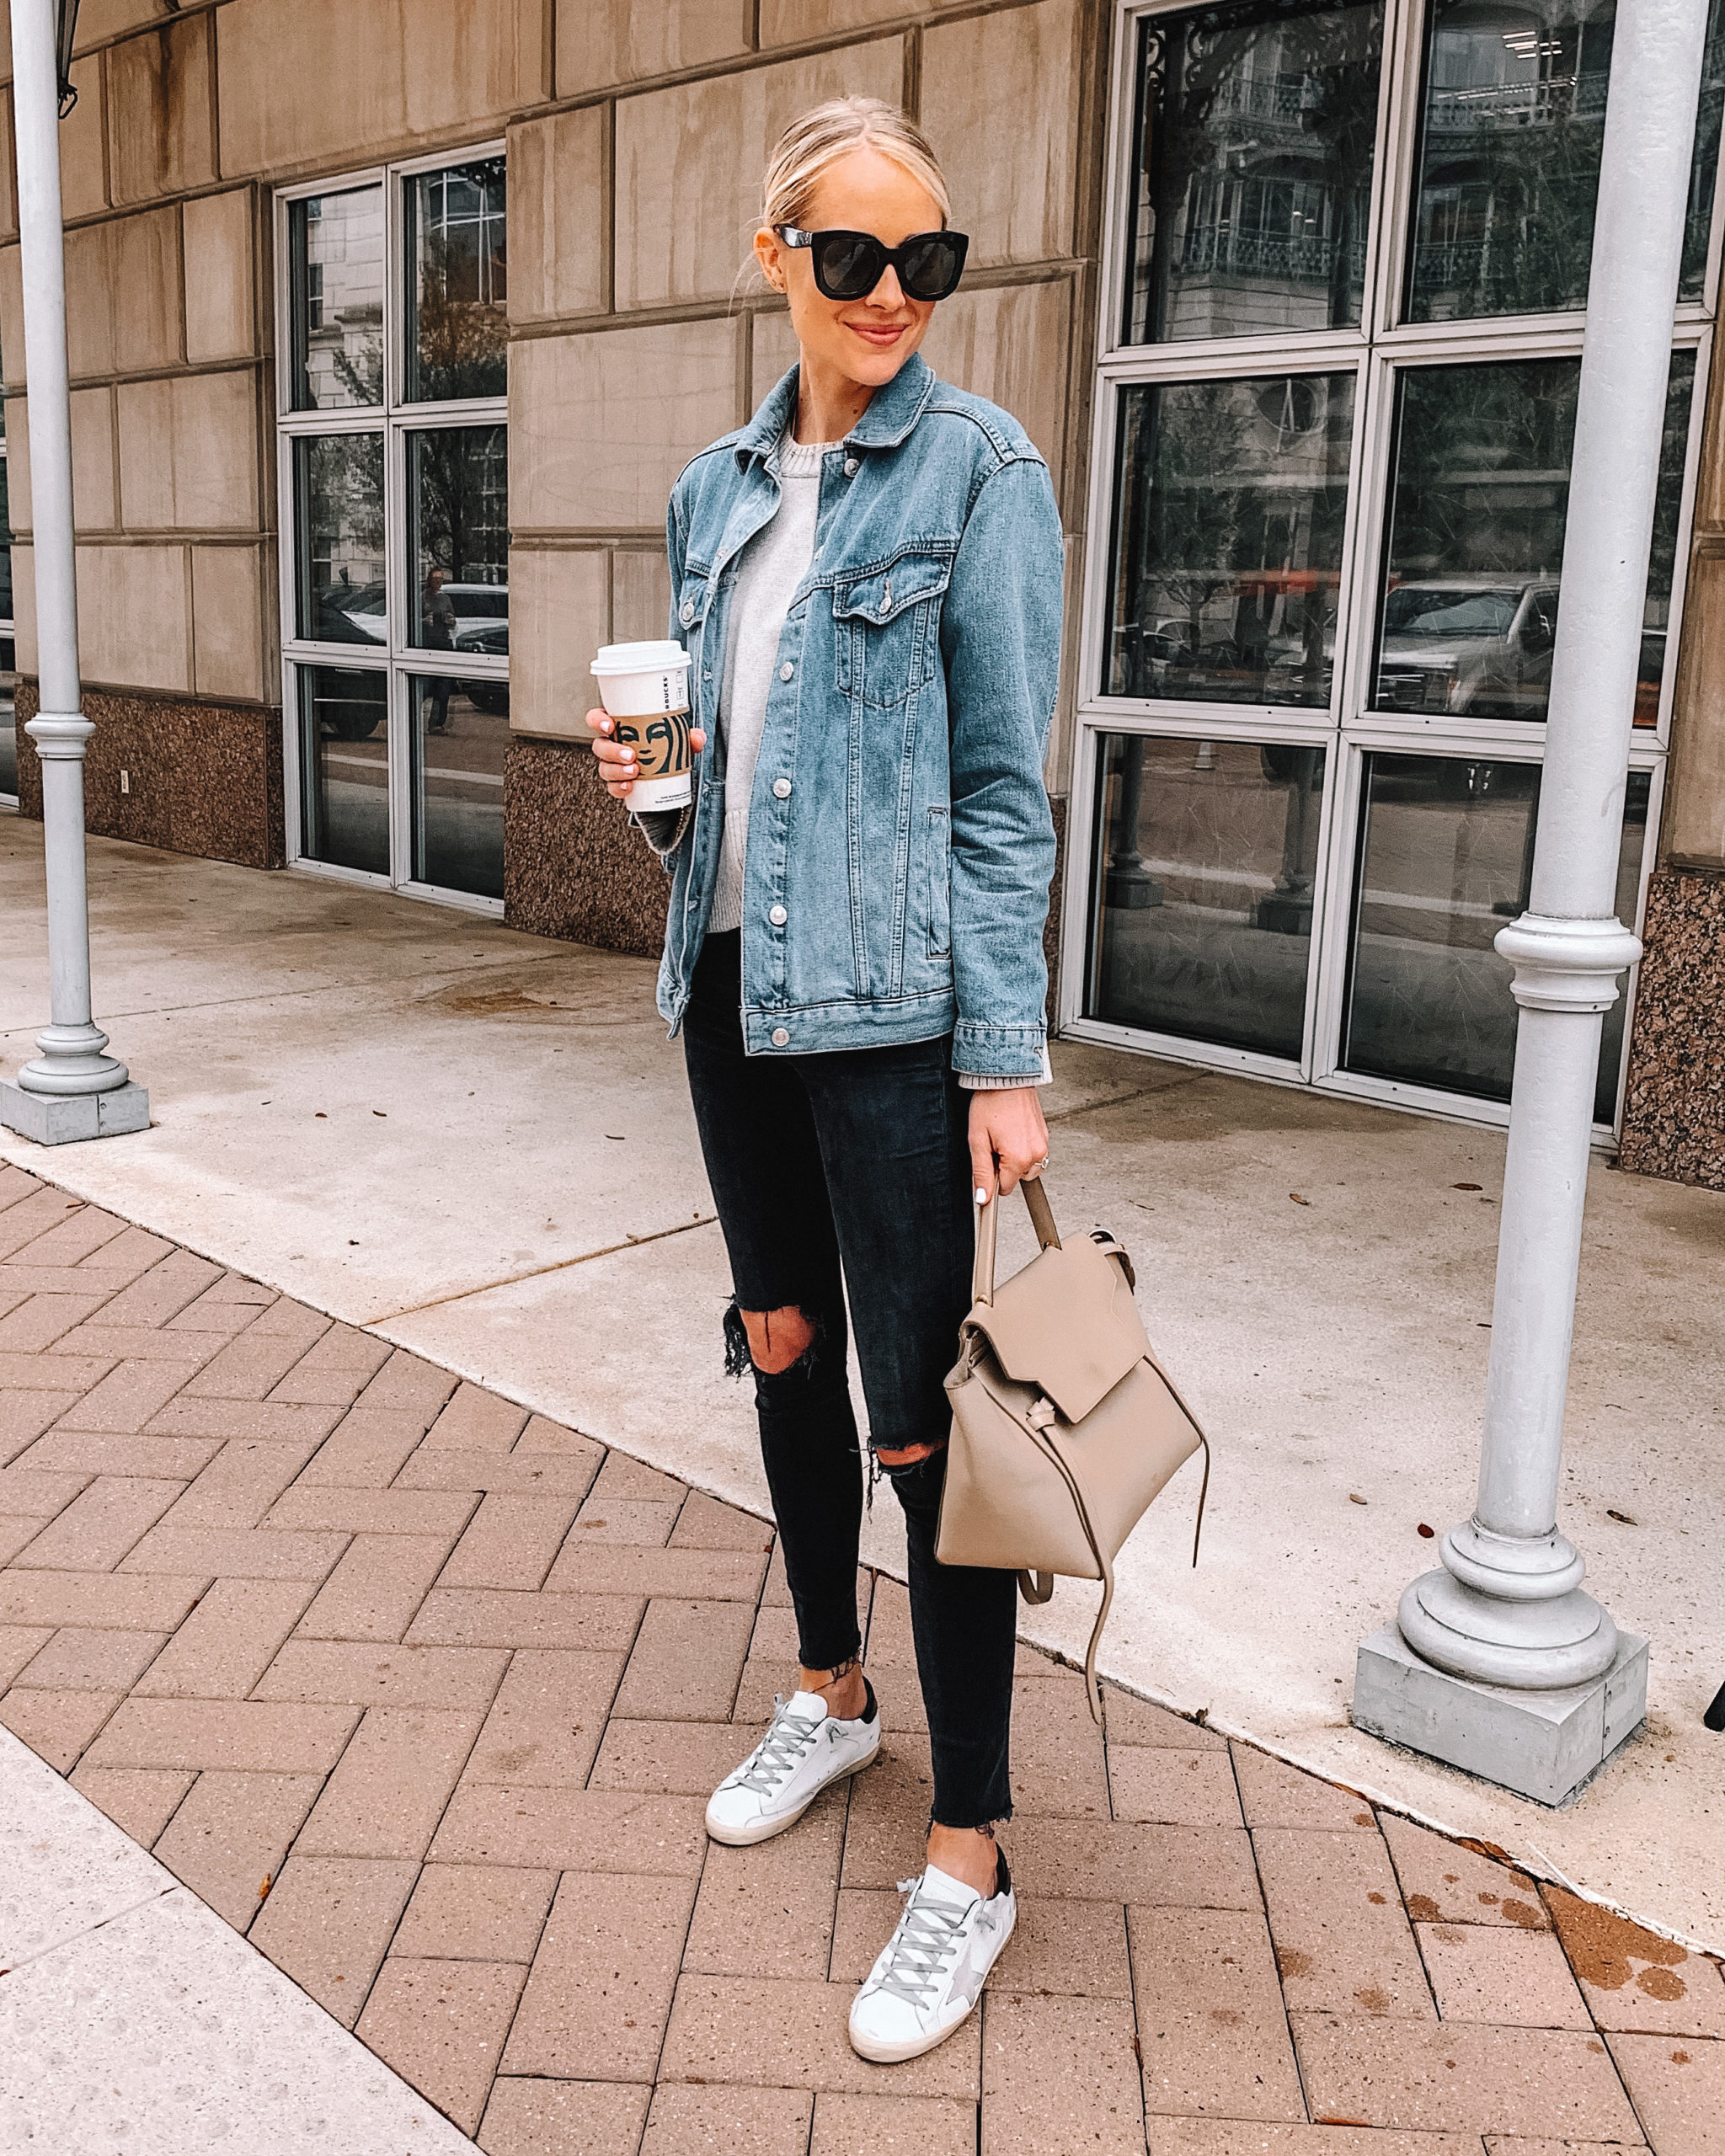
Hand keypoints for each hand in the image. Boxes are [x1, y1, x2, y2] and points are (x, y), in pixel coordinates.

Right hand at [587, 709, 705, 801]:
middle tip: (631, 755)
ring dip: (616, 770)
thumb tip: (697, 738)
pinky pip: (612, 787)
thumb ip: (688, 736)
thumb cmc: (664, 745)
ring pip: (604, 767)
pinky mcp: (618, 782)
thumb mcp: (677, 738)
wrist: (667, 774)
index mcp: (619, 726)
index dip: (597, 721)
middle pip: (599, 745)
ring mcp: (612, 765)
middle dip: (612, 751)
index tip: (609, 725)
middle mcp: (611, 744)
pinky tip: (629, 787)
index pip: (597, 719)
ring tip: (634, 772)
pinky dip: (618, 788)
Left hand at [967, 1086, 1048, 1201]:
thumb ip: (981, 1172)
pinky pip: (1032, 1153)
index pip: (1004, 1189)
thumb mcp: (978, 1140)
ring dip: (1013, 1159)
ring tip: (1002, 1137)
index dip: (990, 1177)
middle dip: (1002, 1167)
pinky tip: (1011, 1131)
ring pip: (1025, 1167)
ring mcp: (1043, 1144)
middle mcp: (1036, 1154)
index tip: (985, 1163)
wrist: (1008, 1078)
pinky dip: (1021, 1148)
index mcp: (1019, 1158)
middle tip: (992, 1143)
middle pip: (1016, 1178)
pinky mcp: (1045, 1135)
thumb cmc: (991, 1103)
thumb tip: (982, 1197)